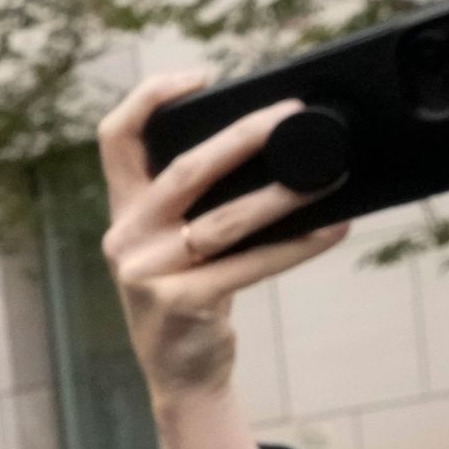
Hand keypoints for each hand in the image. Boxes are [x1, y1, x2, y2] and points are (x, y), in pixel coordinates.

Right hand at [97, 73, 349, 448]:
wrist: (181, 372)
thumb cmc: (190, 293)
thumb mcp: (174, 242)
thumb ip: (196, 200)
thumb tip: (276, 143)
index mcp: (123, 211)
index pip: (116, 138)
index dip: (151, 97)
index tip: (201, 76)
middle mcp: (125, 238)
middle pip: (184, 170)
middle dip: (243, 135)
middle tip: (292, 112)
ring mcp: (146, 274)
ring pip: (224, 221)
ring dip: (284, 195)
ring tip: (329, 176)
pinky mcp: (179, 304)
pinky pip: (249, 265)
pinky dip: (297, 246)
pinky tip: (332, 229)